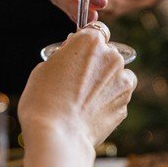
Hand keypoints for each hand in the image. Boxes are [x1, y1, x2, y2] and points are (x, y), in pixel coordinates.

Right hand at [18, 23, 135, 148]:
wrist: (57, 135)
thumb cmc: (43, 100)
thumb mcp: (44, 68)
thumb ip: (64, 57)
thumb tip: (71, 56)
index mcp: (90, 41)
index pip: (96, 31)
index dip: (87, 43)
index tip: (79, 53)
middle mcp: (111, 56)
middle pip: (108, 54)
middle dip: (97, 64)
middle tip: (77, 81)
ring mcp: (122, 81)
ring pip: (118, 75)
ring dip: (107, 82)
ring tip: (86, 99)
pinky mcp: (125, 105)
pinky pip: (118, 97)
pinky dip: (109, 102)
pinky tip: (91, 112)